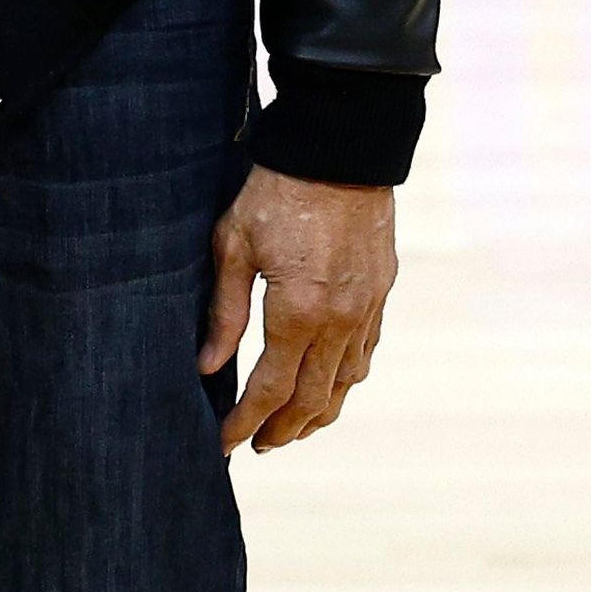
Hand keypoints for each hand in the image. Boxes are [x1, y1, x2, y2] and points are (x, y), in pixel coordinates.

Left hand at [199, 165, 396, 454]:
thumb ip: (224, 312)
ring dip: (320, 412)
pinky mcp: (383, 287)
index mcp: (297, 311)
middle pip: (313, 400)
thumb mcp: (234, 246)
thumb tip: (207, 366)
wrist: (342, 146)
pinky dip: (346, 376)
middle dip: (283, 430)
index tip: (224, 444)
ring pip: (347, 381)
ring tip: (294, 425)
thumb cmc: (279, 190)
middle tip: (259, 446)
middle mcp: (340, 318)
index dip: (245, 424)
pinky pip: (367, 349)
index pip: (270, 391)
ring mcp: (367, 305)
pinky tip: (330, 379)